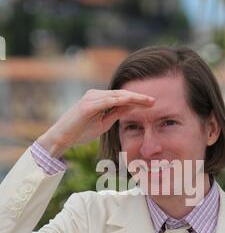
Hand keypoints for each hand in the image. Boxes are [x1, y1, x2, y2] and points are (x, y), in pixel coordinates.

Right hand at [37, 89, 154, 156]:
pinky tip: (131, 102)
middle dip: (139, 97)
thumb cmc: (81, 131)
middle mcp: (95, 94)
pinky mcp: (87, 106)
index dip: (137, 99)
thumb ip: (116, 113)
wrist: (62, 138)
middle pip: (121, 93)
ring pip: (116, 95)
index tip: (152, 103)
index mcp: (99, 98)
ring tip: (147, 101)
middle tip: (154, 101)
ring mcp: (90, 99)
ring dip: (133, 98)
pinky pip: (106, 101)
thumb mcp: (104, 122)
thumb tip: (132, 106)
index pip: (122, 97)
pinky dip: (119, 101)